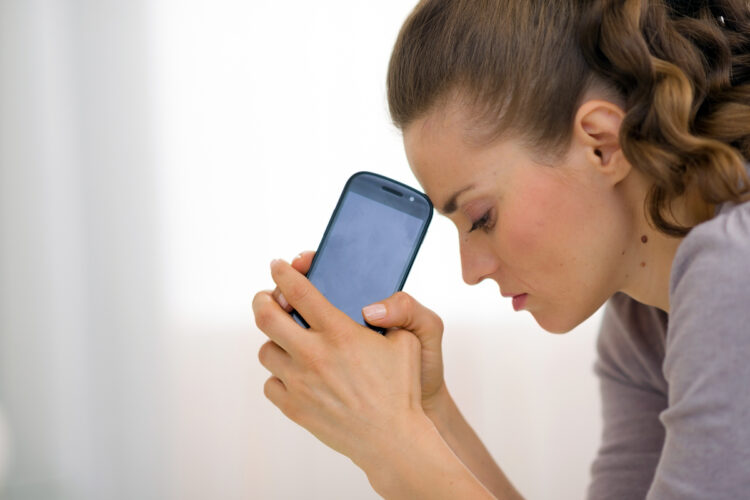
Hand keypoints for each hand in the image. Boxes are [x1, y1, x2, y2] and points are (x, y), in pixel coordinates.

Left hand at [271, 252, 447, 413]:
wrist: (392, 440)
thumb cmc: (401, 389)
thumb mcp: (407, 341)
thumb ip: (392, 314)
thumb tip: (367, 305)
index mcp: (339, 333)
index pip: (299, 291)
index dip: (284, 273)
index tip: (277, 265)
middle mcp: (313, 355)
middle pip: (266, 316)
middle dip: (262, 299)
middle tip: (266, 297)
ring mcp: (300, 383)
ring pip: (265, 351)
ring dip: (274, 341)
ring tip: (286, 341)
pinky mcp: (294, 407)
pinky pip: (270, 383)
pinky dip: (279, 375)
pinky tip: (294, 374)